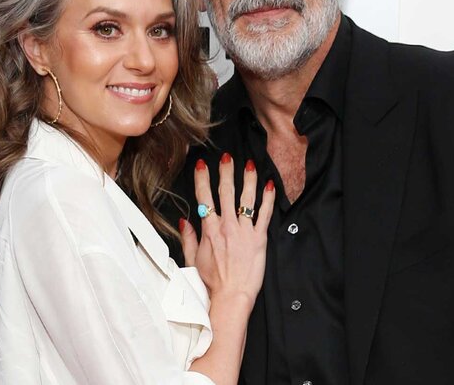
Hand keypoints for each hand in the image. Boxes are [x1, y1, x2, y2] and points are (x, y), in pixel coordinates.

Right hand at [180, 154, 274, 301]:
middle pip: (225, 192)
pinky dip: (267, 199)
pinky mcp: (259, 239)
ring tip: (250, 164)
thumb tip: (184, 220)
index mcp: (209, 230)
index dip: (202, 178)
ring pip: (246, 199)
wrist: (231, 297)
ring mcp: (244, 231)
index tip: (201, 164)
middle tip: (227, 156)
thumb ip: (189, 238)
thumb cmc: (211, 282)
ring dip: (248, 179)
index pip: (204, 197)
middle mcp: (226, 226)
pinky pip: (264, 215)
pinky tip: (269, 186)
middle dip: (226, 171)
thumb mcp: (193, 260)